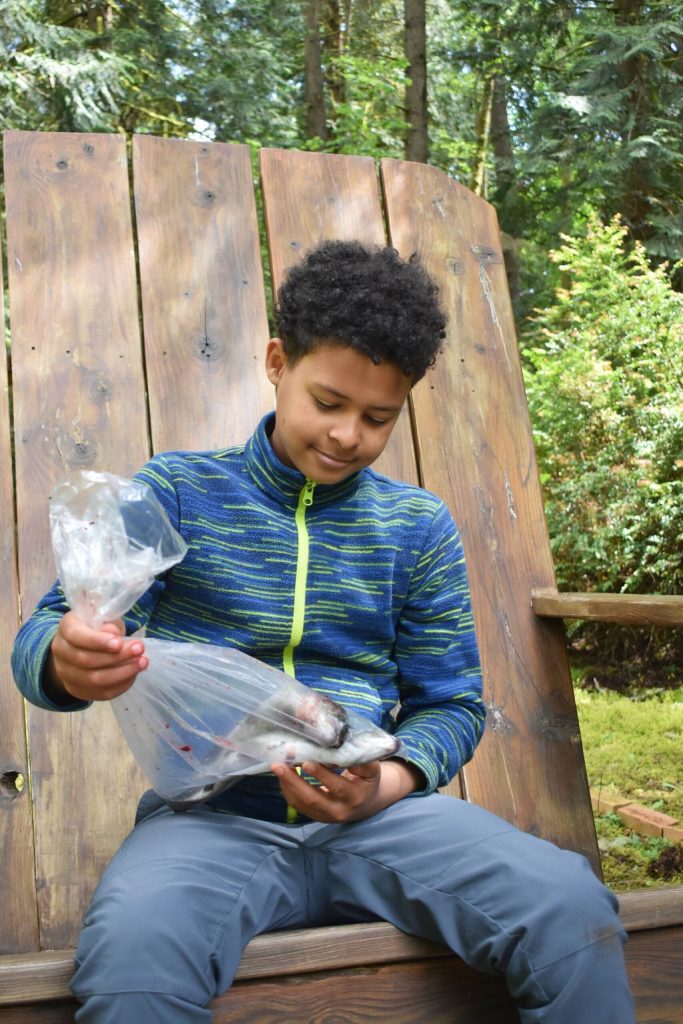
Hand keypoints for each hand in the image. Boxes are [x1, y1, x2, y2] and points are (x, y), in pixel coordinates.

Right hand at [46, 611, 147, 703]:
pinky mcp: (78, 690)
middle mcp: (61, 652)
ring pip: (94, 680)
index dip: (98, 641)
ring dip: (122, 672)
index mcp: (66, 629)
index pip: (77, 637)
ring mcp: (66, 674)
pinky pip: (101, 693)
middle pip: (87, 661)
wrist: (80, 647)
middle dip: (117, 657)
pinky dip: (121, 684)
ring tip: (143, 662)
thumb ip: (109, 624)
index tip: (119, 642)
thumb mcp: (103, 618)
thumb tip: (114, 634)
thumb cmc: (96, 628)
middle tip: (140, 650)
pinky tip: (134, 674)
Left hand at [272, 758, 423, 823]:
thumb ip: (360, 760)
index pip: (337, 786)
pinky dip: (287, 789)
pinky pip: (297, 805)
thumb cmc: (366, 780)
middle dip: (294, 781)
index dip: (321, 775)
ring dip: (287, 784)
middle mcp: (338, 810)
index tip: (306, 762)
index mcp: (354, 796)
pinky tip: (283, 774)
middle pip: (313, 799)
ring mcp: (324, 816)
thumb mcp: (371, 769)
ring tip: (277, 766)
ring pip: (301, 803)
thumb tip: (341, 747)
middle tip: (278, 765)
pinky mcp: (314, 816)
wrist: (366, 803)